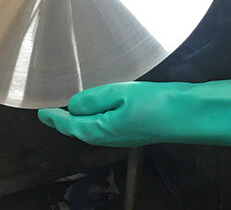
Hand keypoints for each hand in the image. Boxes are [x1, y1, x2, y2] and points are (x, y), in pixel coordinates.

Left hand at [38, 79, 230, 150]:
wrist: (189, 114)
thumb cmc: (157, 103)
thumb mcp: (121, 93)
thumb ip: (94, 98)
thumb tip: (73, 105)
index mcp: (101, 129)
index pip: (70, 125)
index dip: (54, 118)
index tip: (41, 112)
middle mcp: (110, 137)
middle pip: (81, 131)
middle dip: (65, 122)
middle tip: (52, 111)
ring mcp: (125, 135)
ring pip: (95, 129)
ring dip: (81, 120)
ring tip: (72, 109)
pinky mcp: (137, 129)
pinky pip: (109, 125)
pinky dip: (98, 117)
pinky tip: (102, 107)